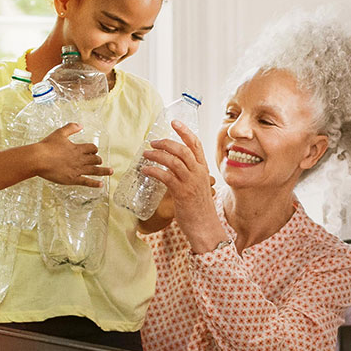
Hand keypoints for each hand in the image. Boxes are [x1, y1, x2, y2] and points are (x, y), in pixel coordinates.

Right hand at [35, 123, 112, 187]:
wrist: (38, 159)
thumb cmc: (47, 146)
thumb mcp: (59, 133)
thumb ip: (71, 128)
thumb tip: (81, 125)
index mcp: (77, 148)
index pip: (92, 148)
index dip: (94, 150)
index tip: (94, 151)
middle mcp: (79, 159)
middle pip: (95, 159)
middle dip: (98, 160)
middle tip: (99, 161)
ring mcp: (77, 170)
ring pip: (94, 170)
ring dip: (104, 171)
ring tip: (111, 172)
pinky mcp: (72, 179)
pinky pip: (87, 182)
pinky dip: (95, 183)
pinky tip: (101, 184)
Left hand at [141, 121, 226, 251]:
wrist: (205, 228)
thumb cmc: (199, 209)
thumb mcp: (197, 188)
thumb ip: (188, 176)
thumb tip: (171, 169)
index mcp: (203, 170)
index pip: (196, 145)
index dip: (185, 131)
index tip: (174, 122)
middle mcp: (199, 173)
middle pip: (182, 149)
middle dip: (166, 142)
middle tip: (152, 142)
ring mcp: (191, 182)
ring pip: (174, 160)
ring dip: (157, 155)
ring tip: (145, 155)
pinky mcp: (182, 193)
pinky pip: (166, 176)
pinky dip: (154, 170)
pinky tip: (145, 170)